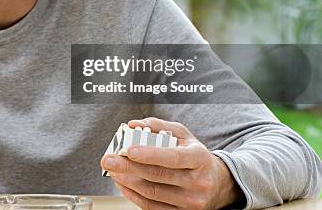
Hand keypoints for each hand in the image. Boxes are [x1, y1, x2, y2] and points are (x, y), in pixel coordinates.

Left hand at [100, 117, 242, 209]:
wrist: (217, 184)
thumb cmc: (196, 157)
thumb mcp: (184, 136)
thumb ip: (159, 126)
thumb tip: (134, 124)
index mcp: (199, 158)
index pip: (172, 157)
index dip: (149, 154)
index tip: (128, 150)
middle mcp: (198, 181)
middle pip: (158, 175)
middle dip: (128, 167)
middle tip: (109, 160)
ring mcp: (191, 201)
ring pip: (153, 193)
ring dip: (127, 181)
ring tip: (113, 171)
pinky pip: (152, 207)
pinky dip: (134, 195)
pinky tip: (123, 184)